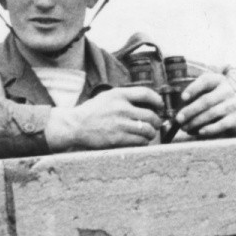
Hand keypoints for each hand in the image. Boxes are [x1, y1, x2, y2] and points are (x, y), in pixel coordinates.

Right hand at [45, 86, 164, 150]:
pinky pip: (139, 140)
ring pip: (147, 130)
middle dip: (157, 121)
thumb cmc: (92, 111)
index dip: (157, 100)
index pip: (146, 94)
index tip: (160, 105)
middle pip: (151, 115)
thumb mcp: (107, 96)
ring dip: (151, 133)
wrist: (76, 125)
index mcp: (118, 95)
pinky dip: (143, 141)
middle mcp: (121, 108)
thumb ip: (125, 97)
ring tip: (149, 133)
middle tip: (156, 123)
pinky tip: (140, 140)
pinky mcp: (117, 138)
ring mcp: (120, 124)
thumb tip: (146, 103)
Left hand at [174, 72, 235, 137]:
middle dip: (190, 110)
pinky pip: (221, 124)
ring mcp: (233, 104)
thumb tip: (178, 113)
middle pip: (206, 100)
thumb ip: (193, 101)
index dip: (193, 89)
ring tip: (185, 128)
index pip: (205, 81)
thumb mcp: (206, 96)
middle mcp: (227, 90)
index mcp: (218, 81)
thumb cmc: (215, 103)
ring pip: (212, 113)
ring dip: (196, 122)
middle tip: (178, 119)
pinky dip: (209, 129)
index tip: (182, 98)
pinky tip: (199, 132)